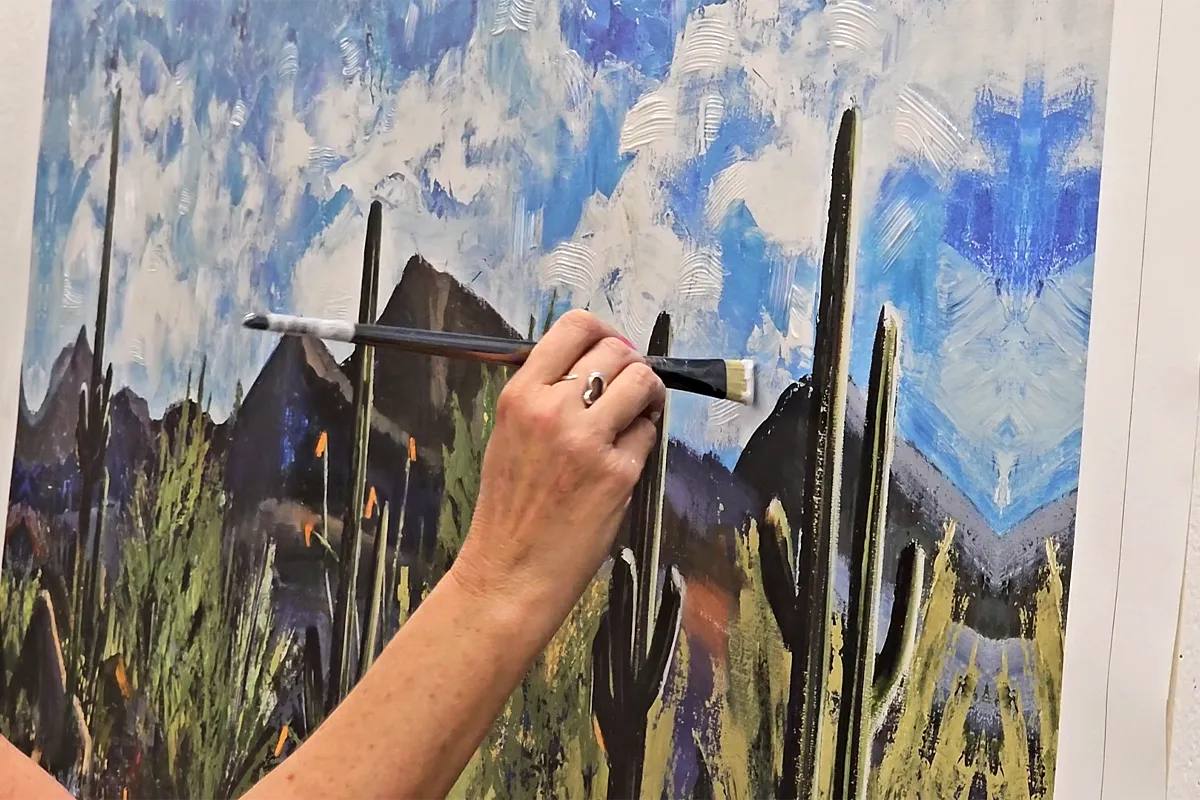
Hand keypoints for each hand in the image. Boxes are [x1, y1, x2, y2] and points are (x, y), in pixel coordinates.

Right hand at [451, 309, 666, 632]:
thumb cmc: (509, 507)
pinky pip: (647, 432)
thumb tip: (594, 364)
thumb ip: (544, 395)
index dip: (605, 331)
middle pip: (617, 351)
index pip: (574, 327)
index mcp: (521, 395)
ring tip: (635, 414)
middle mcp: (554, 409)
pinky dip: (644, 437)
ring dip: (646, 394)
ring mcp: (588, 441)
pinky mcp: (618, 473)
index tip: (612, 347)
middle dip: (631, 364)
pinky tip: (627, 453)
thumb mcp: (508, 434)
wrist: (510, 569)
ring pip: (642, 382)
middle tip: (629, 387)